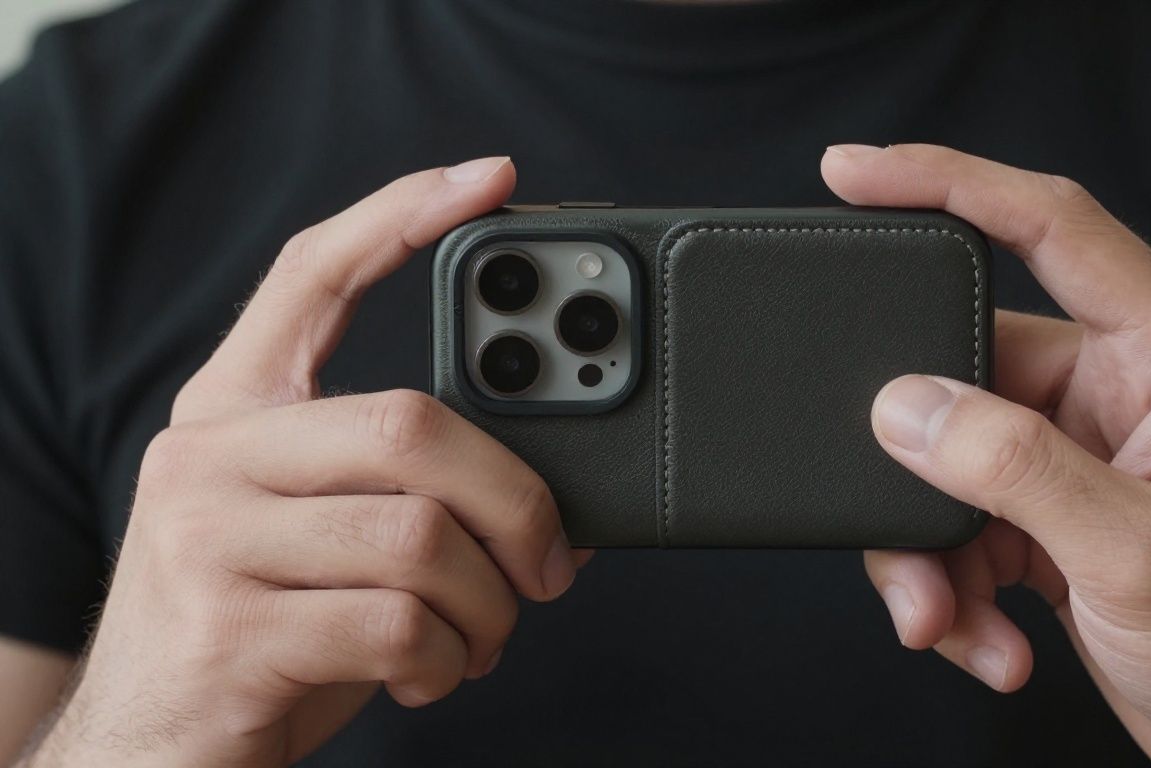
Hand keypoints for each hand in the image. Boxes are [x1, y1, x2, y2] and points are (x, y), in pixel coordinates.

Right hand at [26, 157, 585, 766]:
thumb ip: (396, 487)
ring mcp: (208, 541)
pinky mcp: (227, 631)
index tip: (491, 179)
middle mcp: (208, 458)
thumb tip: (547, 497)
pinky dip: (448, 661)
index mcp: (233, 413)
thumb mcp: (315, 535)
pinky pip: (398, 624)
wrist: (146, 752)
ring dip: (488, 605)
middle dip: (518, 503)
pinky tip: (428, 673)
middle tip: (547, 563)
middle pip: (415, 424)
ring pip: (421, 537)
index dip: (403, 215)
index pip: (311, 274)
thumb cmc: (259, 633)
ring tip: (478, 635)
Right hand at [823, 144, 1150, 766]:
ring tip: (950, 619)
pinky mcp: (1048, 509)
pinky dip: (953, 584)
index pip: (1049, 225)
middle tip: (898, 532)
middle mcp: (1118, 388)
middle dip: (913, 460)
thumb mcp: (1138, 554)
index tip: (854, 174)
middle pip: (966, 369)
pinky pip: (958, 518)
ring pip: (945, 457)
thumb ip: (1015, 468)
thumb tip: (905, 406)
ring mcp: (1078, 451)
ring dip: (931, 548)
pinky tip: (990, 640)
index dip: (947, 181)